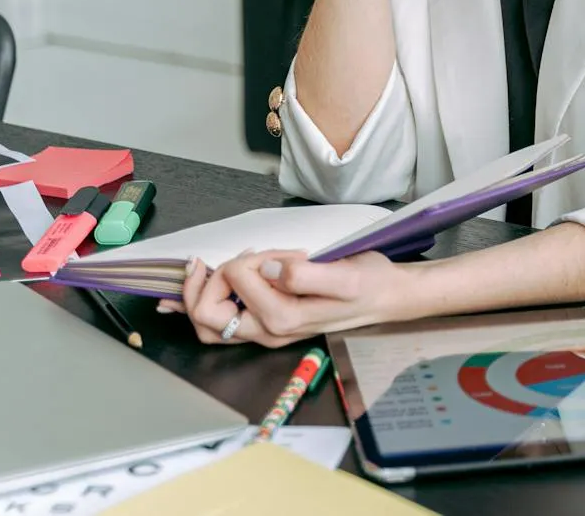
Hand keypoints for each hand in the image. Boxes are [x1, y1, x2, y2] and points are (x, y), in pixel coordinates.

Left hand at [174, 250, 410, 347]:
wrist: (387, 297)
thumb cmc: (369, 283)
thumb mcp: (345, 275)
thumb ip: (304, 274)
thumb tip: (269, 268)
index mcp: (283, 319)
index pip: (234, 281)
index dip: (247, 258)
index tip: (277, 251)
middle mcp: (269, 332)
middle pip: (206, 314)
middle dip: (211, 278)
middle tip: (242, 256)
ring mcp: (266, 332)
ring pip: (207, 323)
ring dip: (203, 292)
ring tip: (218, 266)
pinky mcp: (268, 325)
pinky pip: (221, 323)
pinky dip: (204, 302)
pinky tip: (197, 288)